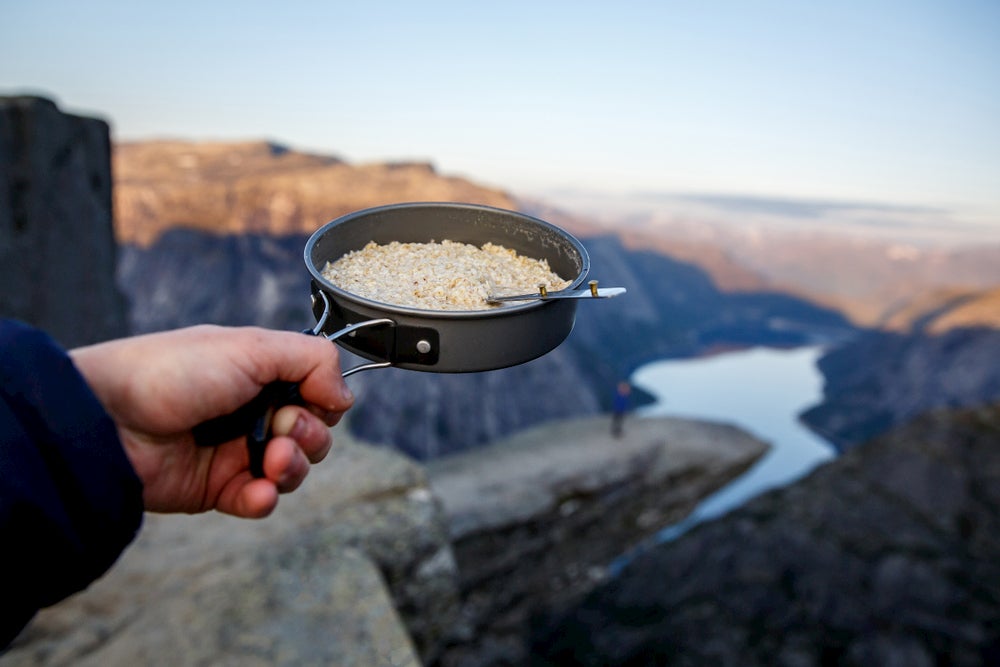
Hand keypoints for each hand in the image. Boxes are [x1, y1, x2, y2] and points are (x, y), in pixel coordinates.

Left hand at [70, 325, 353, 517]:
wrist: (107, 419)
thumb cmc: (172, 371)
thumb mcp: (252, 346)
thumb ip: (312, 359)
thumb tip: (346, 396)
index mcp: (259, 372)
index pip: (317, 394)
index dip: (323, 402)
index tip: (310, 399)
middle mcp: (251, 411)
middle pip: (313, 434)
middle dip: (309, 436)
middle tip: (283, 430)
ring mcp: (234, 451)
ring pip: (293, 470)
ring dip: (293, 468)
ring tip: (270, 461)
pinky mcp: (217, 488)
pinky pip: (260, 501)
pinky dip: (265, 498)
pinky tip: (255, 491)